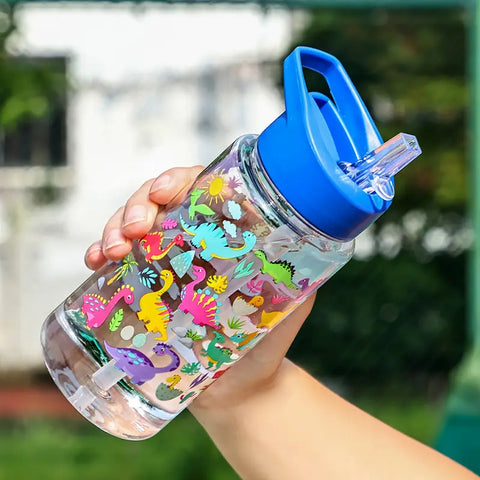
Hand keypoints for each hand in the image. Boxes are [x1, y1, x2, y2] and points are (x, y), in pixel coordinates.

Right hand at [85, 166, 315, 412]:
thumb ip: (297, 279)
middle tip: (134, 229)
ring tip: (111, 250)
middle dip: (139, 205)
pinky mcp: (143, 288)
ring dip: (115, 227)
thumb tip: (311, 245)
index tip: (165, 193)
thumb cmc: (265, 347)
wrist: (237, 393)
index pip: (199, 190)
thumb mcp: (288, 308)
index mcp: (224, 237)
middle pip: (159, 202)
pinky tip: (96, 263)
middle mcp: (192, 243)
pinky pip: (117, 262)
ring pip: (132, 226)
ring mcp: (164, 264)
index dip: (178, 181)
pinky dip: (101, 254)